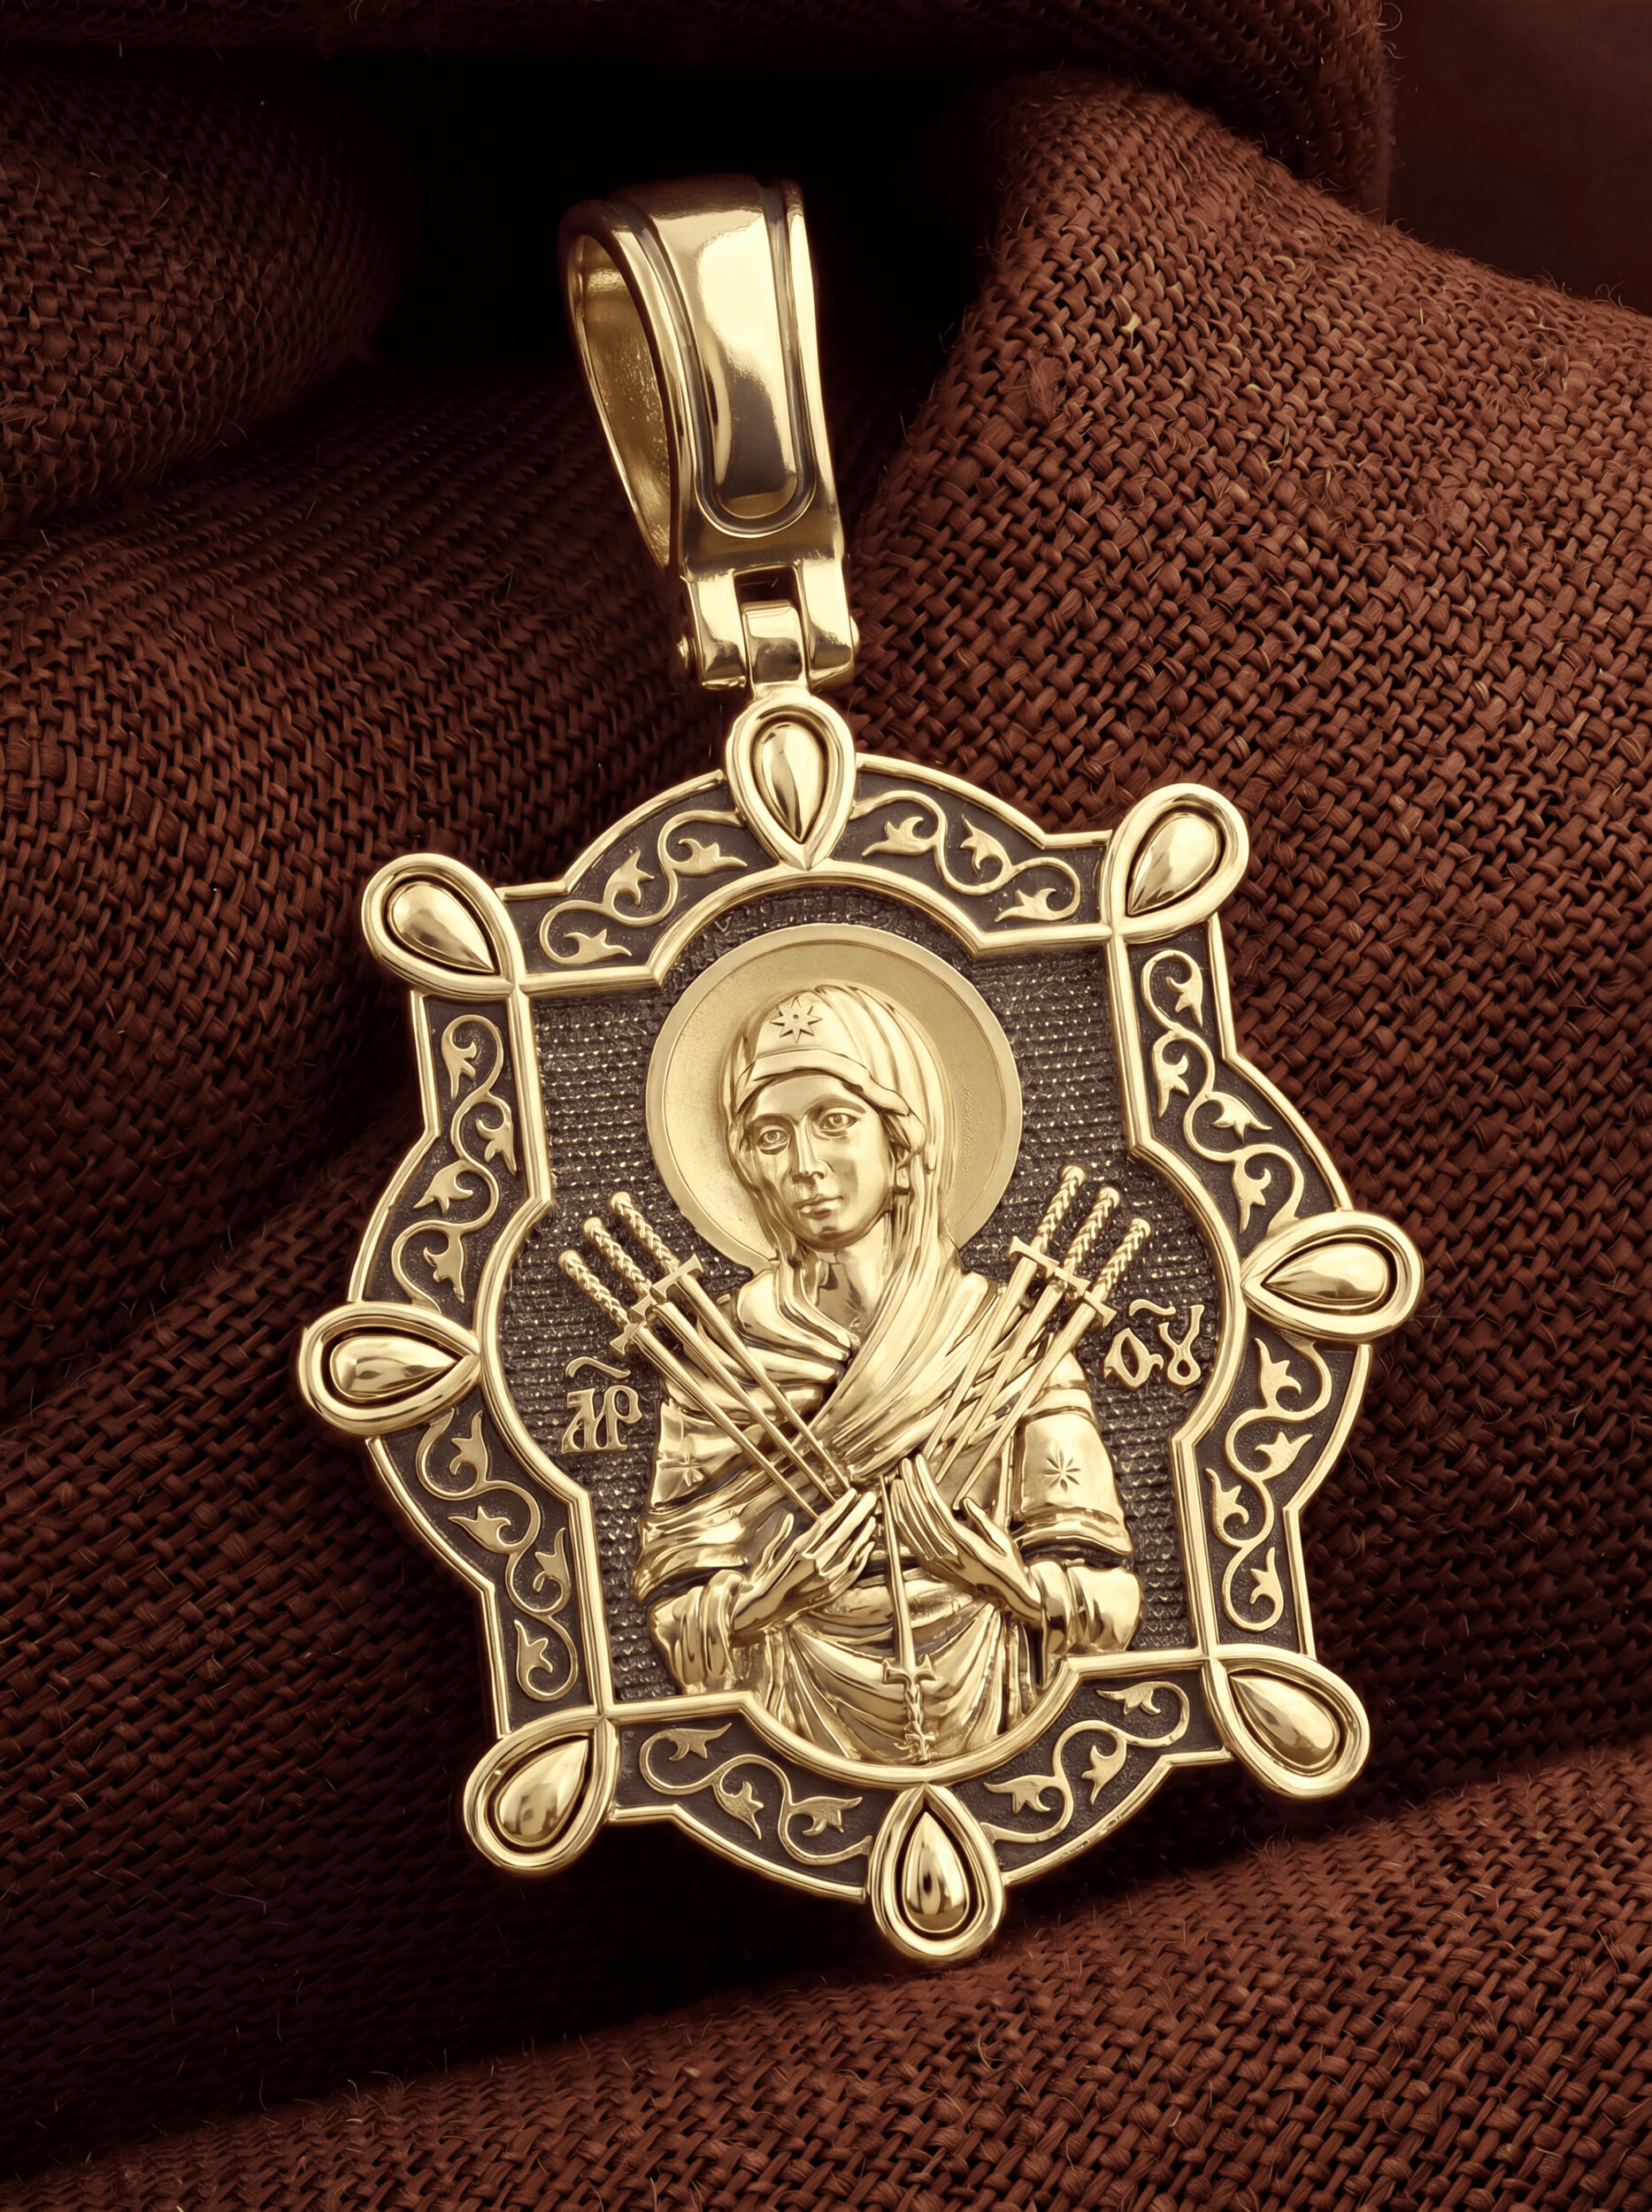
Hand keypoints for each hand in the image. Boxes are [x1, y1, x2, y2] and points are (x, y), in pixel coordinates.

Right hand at [727, 1487, 878, 1643]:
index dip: (841, 1507)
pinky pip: (851, 1573)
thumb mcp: (766, 1556)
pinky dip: (861, 1558)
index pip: (825, 1523)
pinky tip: (868, 1546)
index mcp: (797, 1551)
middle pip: (841, 1533)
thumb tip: (786, 1517)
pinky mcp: (829, 1593)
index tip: (852, 1494)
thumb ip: (779, 1536)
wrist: (761, 1615)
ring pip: (850, 1551)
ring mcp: (824, 1580)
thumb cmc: (761, 1584)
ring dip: (863, 1534)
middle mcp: (813, 1564)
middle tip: (870, 1498)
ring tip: (873, 1518)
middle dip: (858, 1514)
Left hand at [889, 1454, 1042, 1624]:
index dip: (924, 1483)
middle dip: (911, 1486)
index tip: (919, 1463)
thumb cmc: (1009, 1566)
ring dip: (902, 1502)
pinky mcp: (934, 1568)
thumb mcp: (1003, 1540)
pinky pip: (911, 1544)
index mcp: (966, 1544)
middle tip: (905, 1464)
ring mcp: (938, 1562)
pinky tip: (897, 1510)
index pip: (937, 1507)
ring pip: (912, 1528)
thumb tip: (965, 1501)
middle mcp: (948, 1554)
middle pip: (920, 1514)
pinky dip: (901, 1525)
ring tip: (897, 1481)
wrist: (1010, 1596)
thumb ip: (982, 1521)